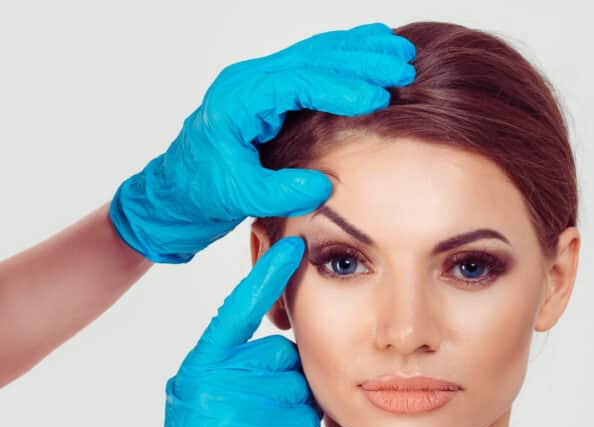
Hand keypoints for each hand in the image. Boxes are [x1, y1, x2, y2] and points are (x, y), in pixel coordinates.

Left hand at [109, 22, 415, 262]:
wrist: (177, 191)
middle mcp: (251, 81)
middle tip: (402, 66)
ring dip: (361, 52)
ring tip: (401, 55)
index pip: (296, 82)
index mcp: (239, 99)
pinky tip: (376, 51)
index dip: (339, 87)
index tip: (376, 98)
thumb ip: (278, 191)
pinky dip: (348, 57)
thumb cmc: (202, 192)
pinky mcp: (275, 93)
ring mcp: (264, 83)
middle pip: (313, 57)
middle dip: (361, 60)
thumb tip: (322, 184)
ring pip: (318, 55)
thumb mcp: (238, 196)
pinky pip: (316, 66)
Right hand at [109, 236, 321, 426]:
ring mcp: (249, 412)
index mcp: (201, 365)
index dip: (267, 276)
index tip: (294, 242)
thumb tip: (282, 342)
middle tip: (252, 416)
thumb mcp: (198, 395)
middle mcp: (222, 383)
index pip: (238, 309)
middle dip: (282, 381)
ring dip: (292, 413)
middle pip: (285, 356)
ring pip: (302, 390)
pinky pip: (307, 422)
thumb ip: (232, 364)